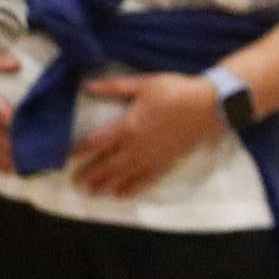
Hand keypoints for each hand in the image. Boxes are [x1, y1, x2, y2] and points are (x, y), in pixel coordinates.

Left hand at [68, 73, 223, 197]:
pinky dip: (133, 188)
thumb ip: (113, 86)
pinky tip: (122, 195)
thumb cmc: (175, 91)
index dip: (81, 151)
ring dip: (107, 184)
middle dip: (91, 173)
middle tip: (75, 183)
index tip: (66, 159)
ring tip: (91, 193)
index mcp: (128, 125)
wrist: (211, 106)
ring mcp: (153, 156)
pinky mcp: (167, 161)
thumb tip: (87, 85)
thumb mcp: (142, 84)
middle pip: (108, 163)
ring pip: (125, 174)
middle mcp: (137, 145)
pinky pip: (147, 179)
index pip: (98, 141)